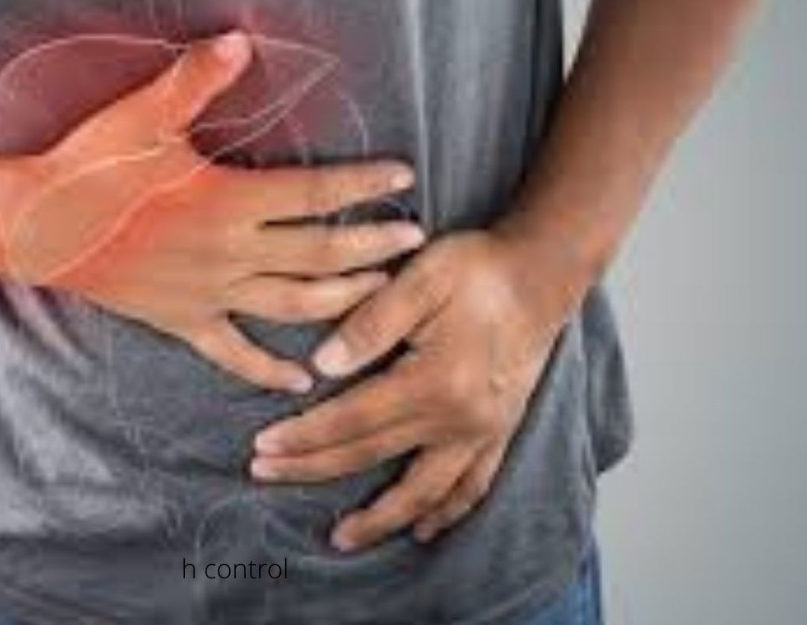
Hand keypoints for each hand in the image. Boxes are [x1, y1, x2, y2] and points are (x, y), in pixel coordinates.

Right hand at [0, 30, 424, 392]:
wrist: (31, 225)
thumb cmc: (88, 166)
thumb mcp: (141, 115)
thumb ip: (196, 79)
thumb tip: (242, 40)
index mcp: (228, 202)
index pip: (316, 195)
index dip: (364, 186)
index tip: (403, 177)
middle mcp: (229, 254)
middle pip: (321, 254)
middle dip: (373, 248)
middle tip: (415, 240)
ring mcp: (208, 294)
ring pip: (293, 306)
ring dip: (342, 301)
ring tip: (380, 293)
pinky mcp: (181, 320)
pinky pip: (235, 354)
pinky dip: (270, 371)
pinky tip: (302, 381)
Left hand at [249, 230, 587, 548]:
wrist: (543, 273)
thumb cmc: (479, 268)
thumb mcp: (422, 277)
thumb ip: (370, 322)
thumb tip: (321, 366)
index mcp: (436, 381)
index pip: (352, 419)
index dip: (304, 435)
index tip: (263, 446)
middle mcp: (460, 418)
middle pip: (373, 455)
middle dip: (314, 468)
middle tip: (264, 475)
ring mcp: (484, 431)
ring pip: (424, 490)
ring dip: (380, 518)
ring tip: (341, 538)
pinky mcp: (500, 431)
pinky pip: (472, 486)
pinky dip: (446, 512)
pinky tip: (423, 529)